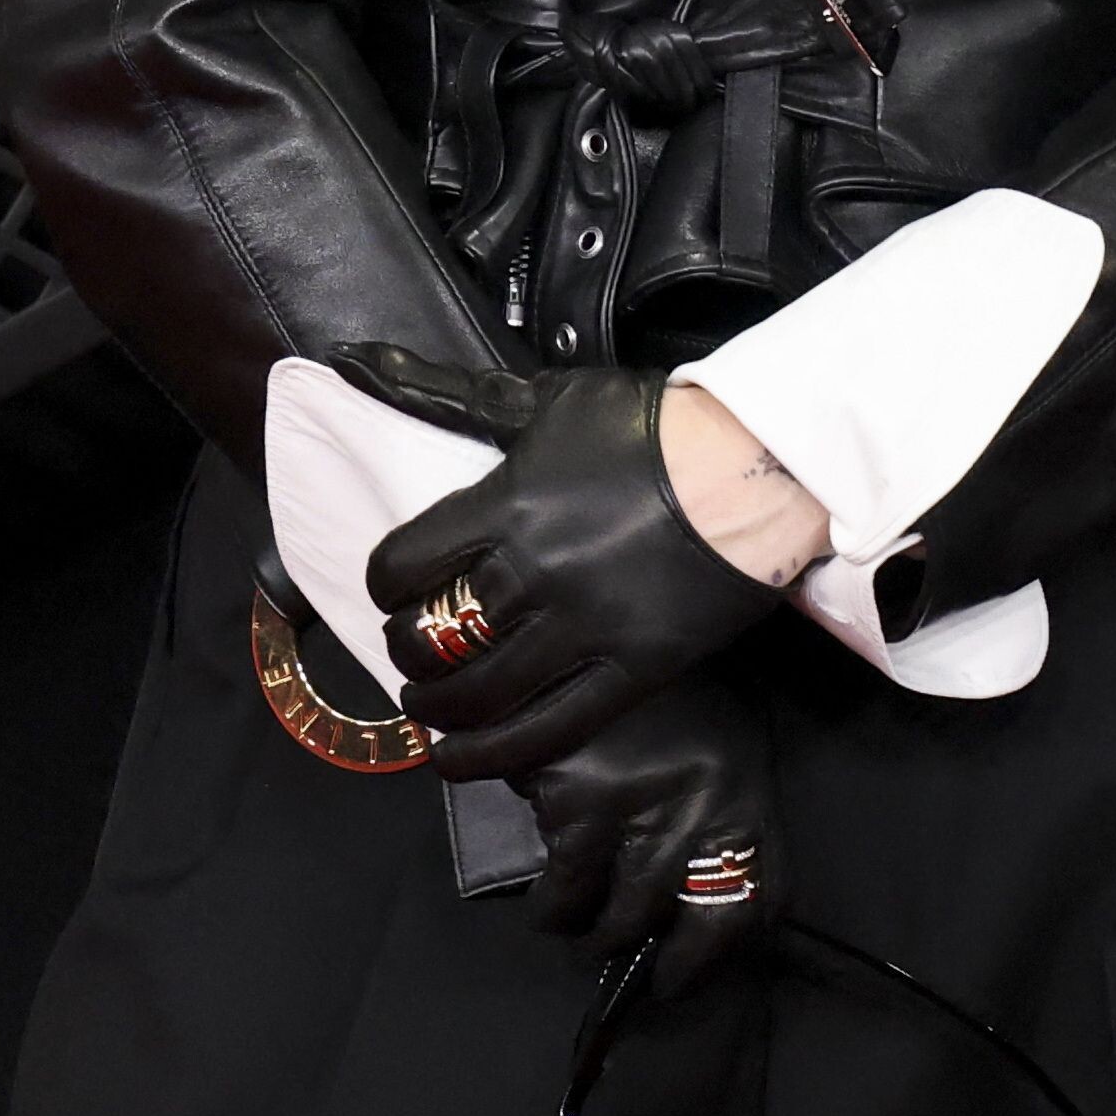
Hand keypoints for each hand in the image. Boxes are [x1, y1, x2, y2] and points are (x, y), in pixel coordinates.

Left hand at [350, 347, 809, 772]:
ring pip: (477, 694)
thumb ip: (448, 394)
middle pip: (430, 637)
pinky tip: (466, 754)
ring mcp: (584, 628)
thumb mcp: (547, 400)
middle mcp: (535, 572)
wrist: (760, 463)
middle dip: (408, 649)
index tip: (398, 589)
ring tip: (433, 703)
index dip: (385, 586)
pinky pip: (547, 732)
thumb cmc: (652, 426)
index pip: (401, 567)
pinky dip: (492, 754)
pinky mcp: (631, 671)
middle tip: (416, 646)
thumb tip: (356, 361)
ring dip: (437, 707)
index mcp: (508, 503)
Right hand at [514, 670, 779, 997]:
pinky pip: (559, 886)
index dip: (707, 958)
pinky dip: (548, 903)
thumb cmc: (670, 689)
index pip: (749, 907)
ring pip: (610, 920)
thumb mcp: (719, 744)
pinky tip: (544, 893)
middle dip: (635, 952)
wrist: (605, 616)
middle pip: (672, 925)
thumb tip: (698, 897)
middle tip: (609, 946)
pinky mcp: (576, 801)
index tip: (674, 978)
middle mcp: (701, 812)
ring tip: (573, 922)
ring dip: (586, 933)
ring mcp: (639, 810)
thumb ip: (717, 815)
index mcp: (745, 795)